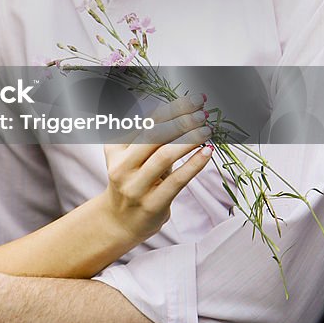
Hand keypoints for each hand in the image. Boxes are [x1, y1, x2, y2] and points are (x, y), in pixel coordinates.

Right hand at [104, 94, 212, 244]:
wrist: (120, 222)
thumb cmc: (133, 181)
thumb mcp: (130, 156)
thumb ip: (147, 136)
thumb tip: (181, 110)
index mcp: (116, 149)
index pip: (146, 122)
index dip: (172, 108)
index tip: (193, 100)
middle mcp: (122, 166)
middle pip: (153, 135)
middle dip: (181, 120)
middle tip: (202, 112)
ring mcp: (136, 187)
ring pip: (164, 156)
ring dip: (189, 139)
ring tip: (207, 129)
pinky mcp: (152, 204)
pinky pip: (177, 180)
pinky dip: (194, 164)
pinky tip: (207, 152)